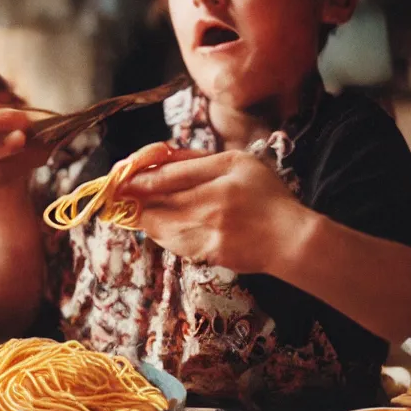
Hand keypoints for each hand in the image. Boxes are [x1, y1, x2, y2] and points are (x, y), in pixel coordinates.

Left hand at [118, 145, 309, 273]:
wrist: (290, 239)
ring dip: (146, 218)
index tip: (120, 178)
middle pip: (156, 202)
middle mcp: (212, 204)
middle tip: (121, 195)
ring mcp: (208, 232)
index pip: (166, 176)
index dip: (137, 178)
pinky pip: (171, 243)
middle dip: (134, 199)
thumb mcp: (239, 163)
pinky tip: (168, 226)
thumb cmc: (266, 195)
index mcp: (221, 176)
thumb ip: (198, 159)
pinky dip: (163, 234)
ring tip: (146, 209)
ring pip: (157, 226)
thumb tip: (158, 156)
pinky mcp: (206, 254)